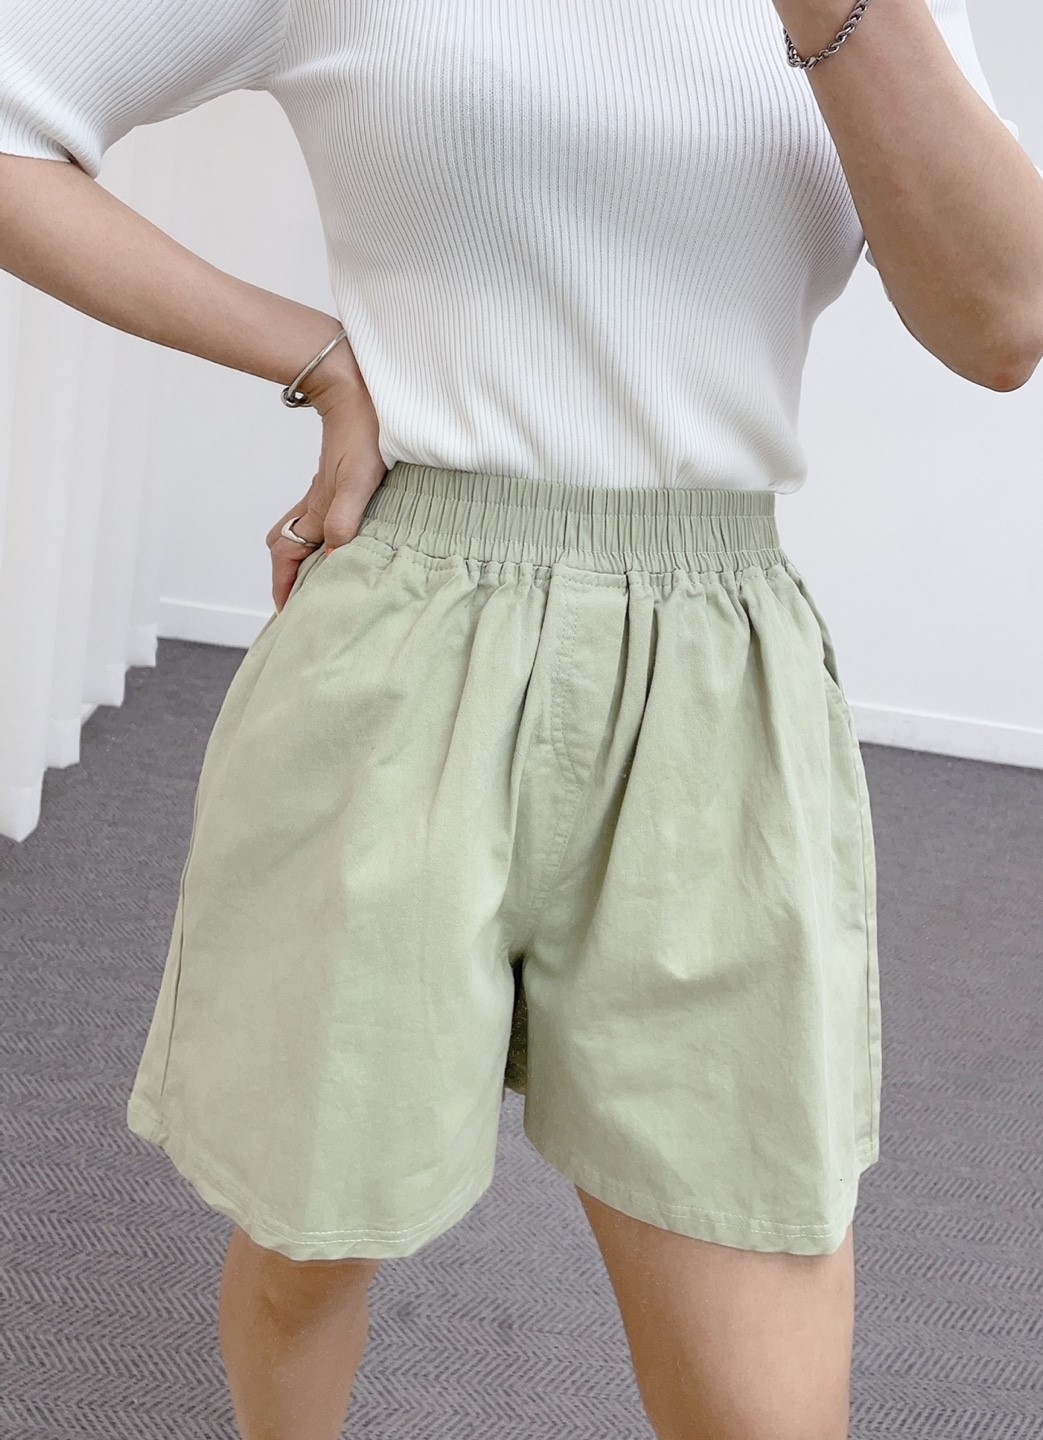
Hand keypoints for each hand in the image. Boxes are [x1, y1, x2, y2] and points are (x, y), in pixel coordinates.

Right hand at [265, 373, 386, 611]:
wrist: (356, 393)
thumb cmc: (364, 434)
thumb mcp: (360, 481)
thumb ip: (346, 521)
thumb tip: (334, 560)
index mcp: (317, 510)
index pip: (287, 555)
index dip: (284, 586)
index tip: (286, 612)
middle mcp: (314, 505)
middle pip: (284, 546)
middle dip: (286, 575)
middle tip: (298, 600)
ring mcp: (322, 493)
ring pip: (299, 532)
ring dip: (300, 557)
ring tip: (315, 580)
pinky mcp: (333, 483)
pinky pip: (316, 519)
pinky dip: (317, 539)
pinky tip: (337, 542)